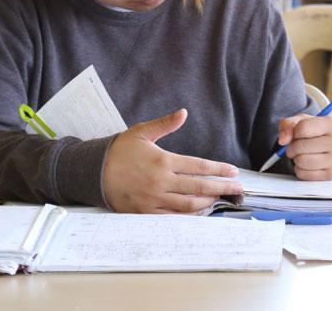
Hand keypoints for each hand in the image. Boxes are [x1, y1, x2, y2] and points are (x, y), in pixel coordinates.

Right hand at [102, 109, 243, 213]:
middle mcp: (161, 181)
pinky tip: (200, 212)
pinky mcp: (146, 212)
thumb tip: (183, 113)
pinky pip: (173, 217)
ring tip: (221, 200)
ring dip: (208, 203)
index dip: (218, 169)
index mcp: (163, 160)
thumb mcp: (141, 132)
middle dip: (222, 188)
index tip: (233, 171)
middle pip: (199, 187)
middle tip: (238, 189)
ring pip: (189, 205)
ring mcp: (154, 199)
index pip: (198, 166)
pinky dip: (189, 216)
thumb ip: (165, 124)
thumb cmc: (119, 151)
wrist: (93, 172)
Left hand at [277, 113, 331, 180]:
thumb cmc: (316, 133)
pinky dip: (299, 169)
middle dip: (292, 147)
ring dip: (295, 159)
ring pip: (301, 161)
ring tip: (302, 154)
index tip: (296, 134)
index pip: (302, 128)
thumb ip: (288, 125)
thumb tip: (282, 141)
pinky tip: (307, 164)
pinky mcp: (331, 175)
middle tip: (296, 147)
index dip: (293, 132)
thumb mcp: (303, 121)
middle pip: (300, 146)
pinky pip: (303, 174)